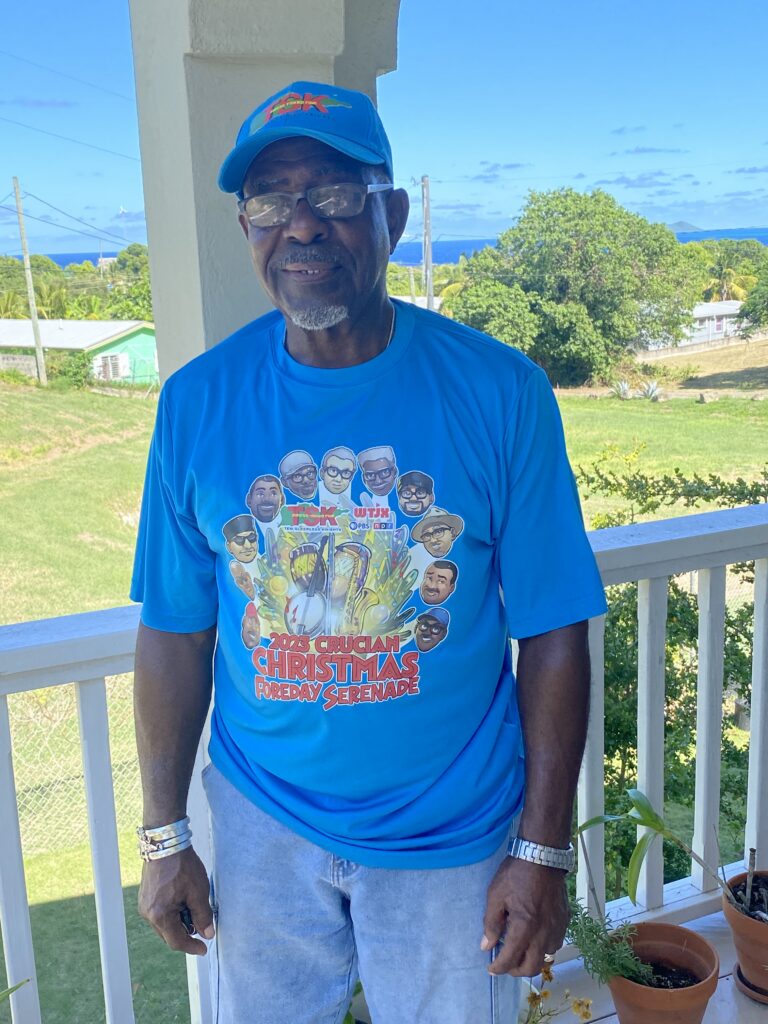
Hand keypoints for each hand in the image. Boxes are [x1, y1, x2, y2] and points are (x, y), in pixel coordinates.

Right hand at [138, 846, 213, 955]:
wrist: (166, 842)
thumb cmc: (182, 866)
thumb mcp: (198, 892)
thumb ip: (203, 916)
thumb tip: (207, 934)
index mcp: (160, 915)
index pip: (176, 941)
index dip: (192, 947)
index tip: (204, 949)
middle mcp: (148, 913)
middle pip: (168, 934)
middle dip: (186, 933)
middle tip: (202, 924)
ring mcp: (144, 904)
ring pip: (164, 924)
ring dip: (179, 922)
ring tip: (193, 906)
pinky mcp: (145, 896)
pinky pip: (159, 913)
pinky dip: (172, 912)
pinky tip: (183, 899)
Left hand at [481, 857, 568, 974]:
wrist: (542, 855)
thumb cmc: (516, 874)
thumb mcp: (495, 895)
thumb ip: (491, 923)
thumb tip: (486, 946)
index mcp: (524, 928)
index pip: (510, 960)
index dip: (498, 968)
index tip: (491, 969)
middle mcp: (543, 933)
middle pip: (532, 967)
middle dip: (516, 970)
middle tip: (506, 963)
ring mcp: (557, 927)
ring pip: (546, 956)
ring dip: (532, 958)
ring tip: (521, 948)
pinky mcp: (565, 919)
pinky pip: (556, 942)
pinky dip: (544, 946)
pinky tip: (536, 935)